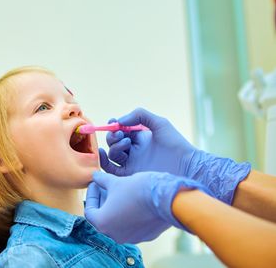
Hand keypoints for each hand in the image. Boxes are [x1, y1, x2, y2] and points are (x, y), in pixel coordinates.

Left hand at [84, 170, 209, 243]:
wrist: (167, 198)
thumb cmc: (137, 189)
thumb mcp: (115, 182)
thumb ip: (101, 180)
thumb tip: (95, 177)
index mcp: (103, 223)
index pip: (89, 210)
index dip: (91, 195)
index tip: (95, 183)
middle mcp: (115, 235)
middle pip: (103, 217)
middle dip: (102, 201)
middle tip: (105, 186)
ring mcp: (131, 237)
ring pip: (117, 222)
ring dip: (115, 208)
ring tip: (119, 192)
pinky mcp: (145, 236)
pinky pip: (132, 225)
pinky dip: (128, 214)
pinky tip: (133, 201)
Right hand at [100, 107, 250, 204]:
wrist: (186, 166)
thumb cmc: (176, 144)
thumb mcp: (159, 123)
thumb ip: (140, 115)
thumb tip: (119, 121)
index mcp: (139, 139)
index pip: (120, 131)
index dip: (114, 126)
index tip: (113, 122)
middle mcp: (133, 151)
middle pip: (113, 142)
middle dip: (113, 136)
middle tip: (121, 133)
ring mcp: (131, 164)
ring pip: (112, 155)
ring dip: (114, 146)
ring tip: (127, 142)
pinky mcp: (130, 176)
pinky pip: (111, 170)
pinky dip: (104, 162)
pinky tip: (104, 154)